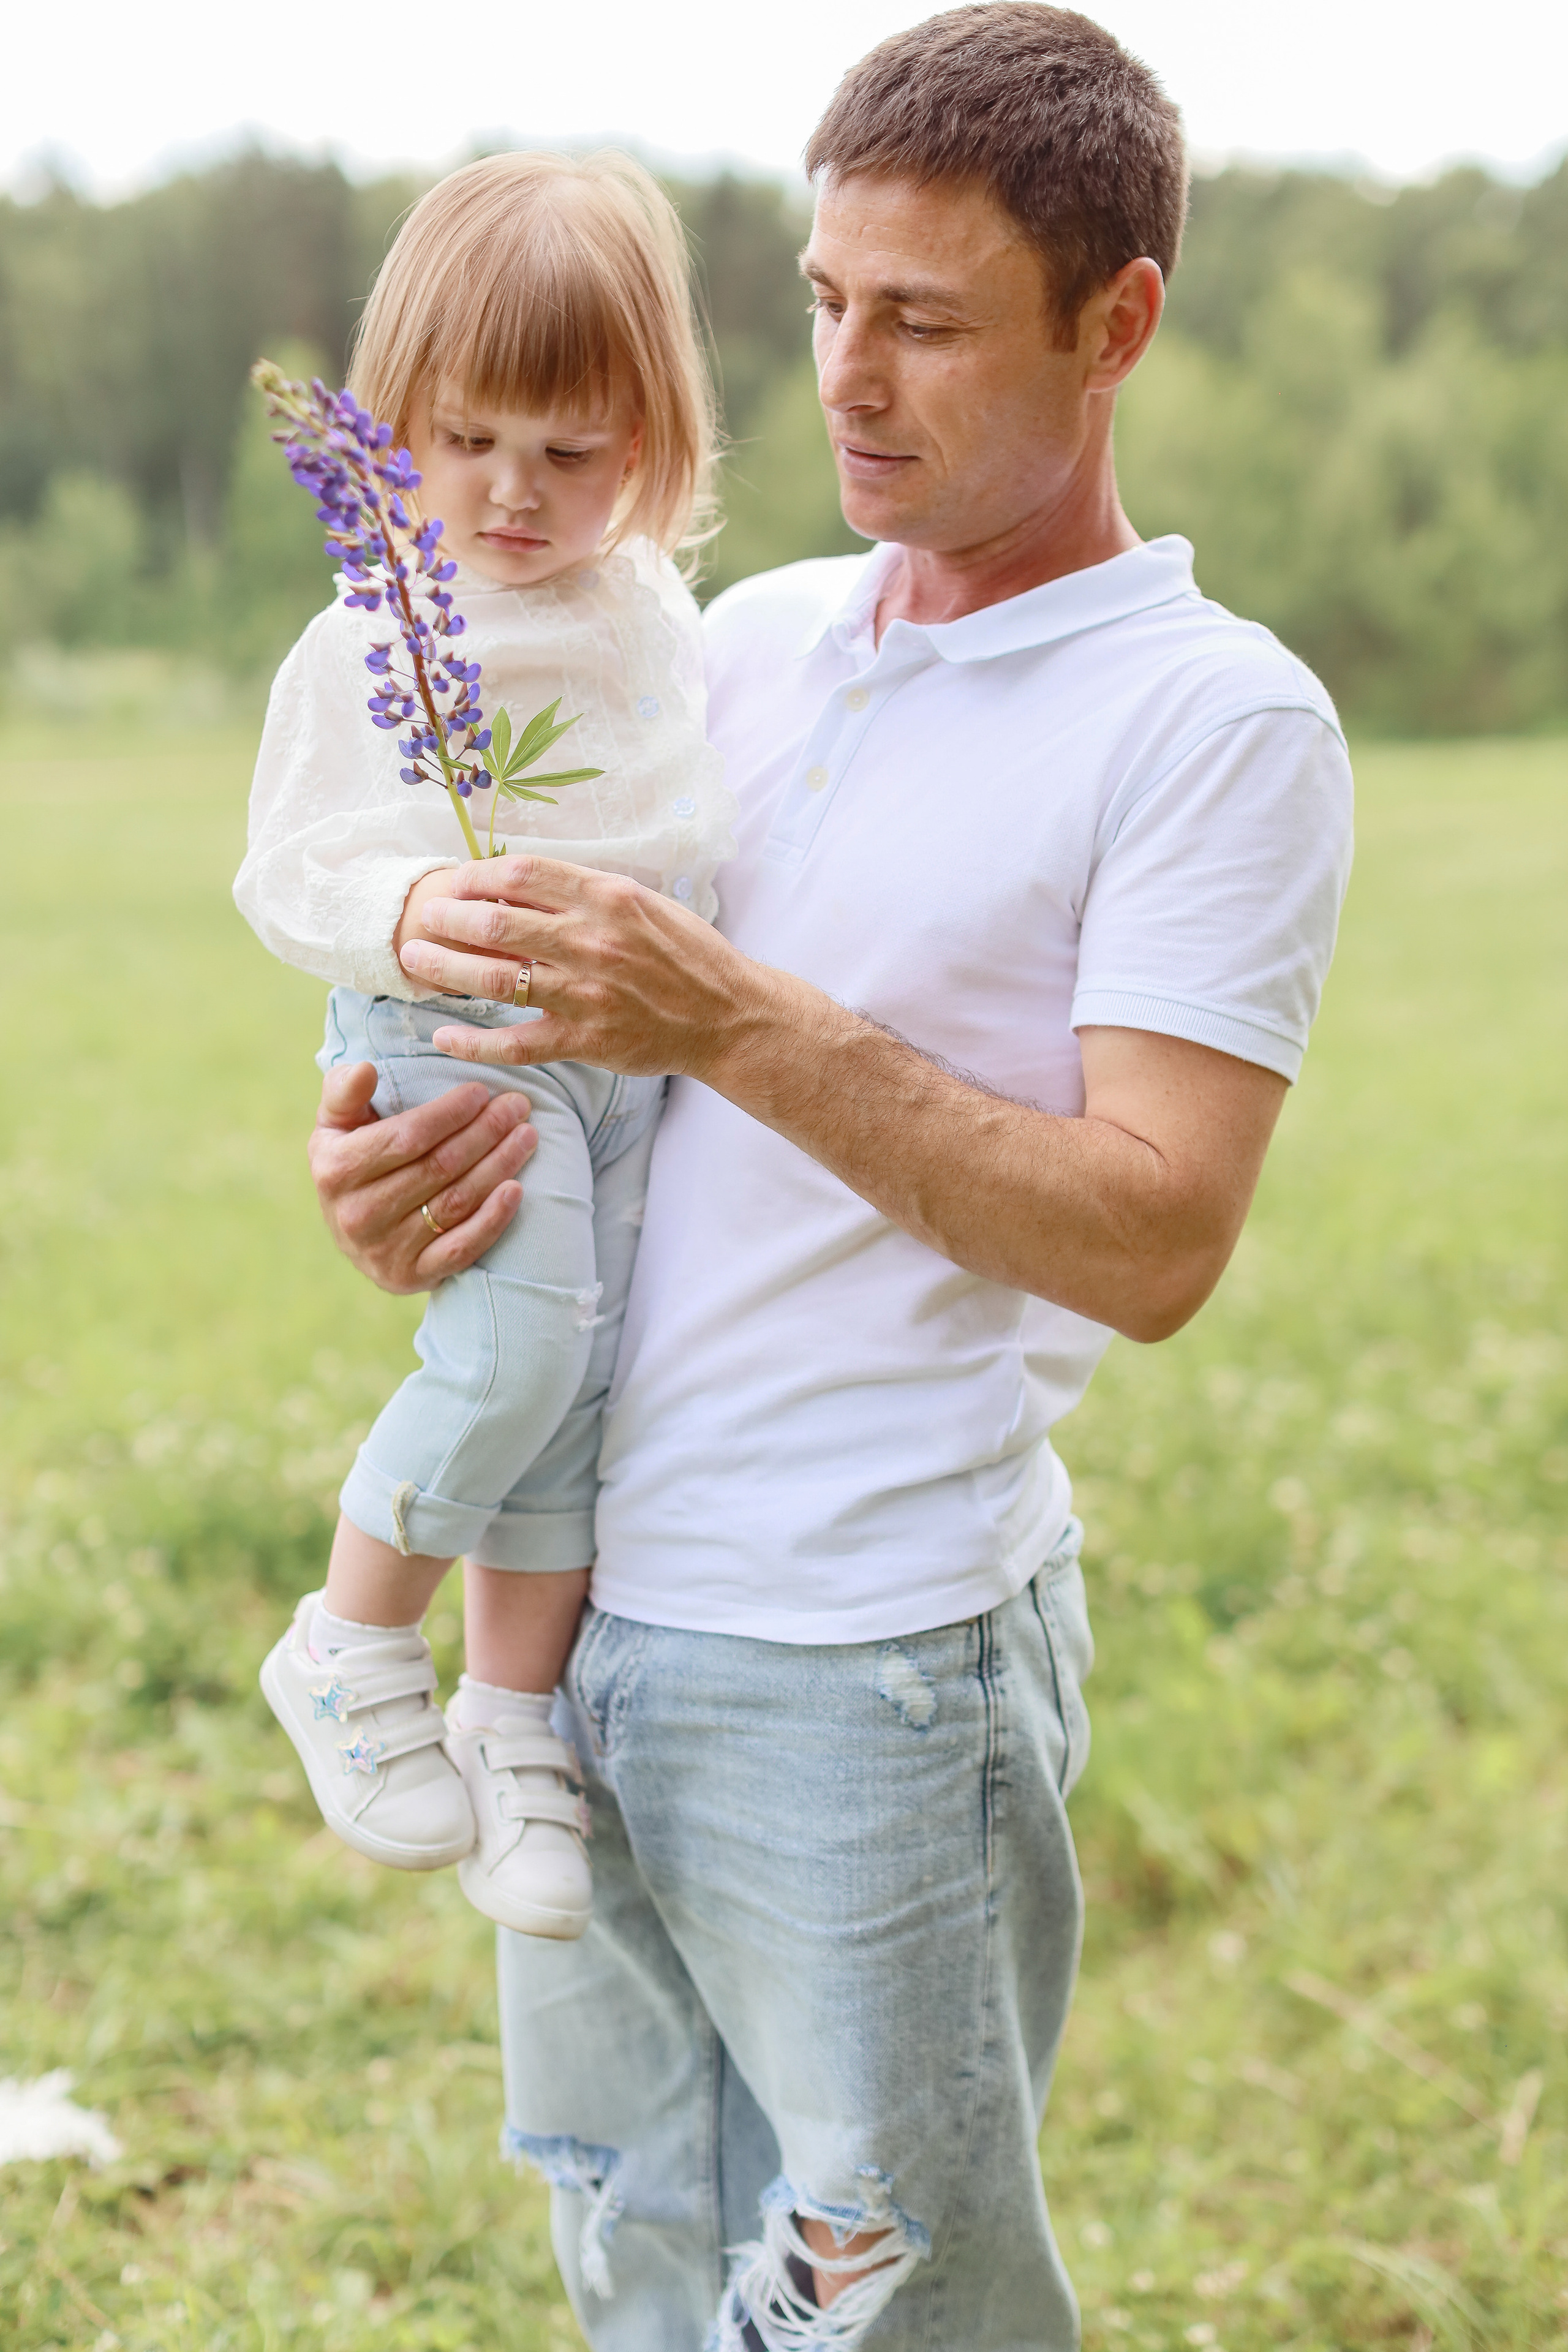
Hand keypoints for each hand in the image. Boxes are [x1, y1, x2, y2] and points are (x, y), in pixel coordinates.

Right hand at [309, 1060, 535, 1292]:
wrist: (349, 1231)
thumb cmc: (351, 1160)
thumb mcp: (335, 1124)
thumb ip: (345, 1091)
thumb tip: (365, 1069)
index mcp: (337, 1170)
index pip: (408, 1137)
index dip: (450, 1113)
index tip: (482, 1090)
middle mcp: (359, 1214)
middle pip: (439, 1167)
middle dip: (485, 1132)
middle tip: (518, 1106)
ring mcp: (386, 1250)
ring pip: (456, 1202)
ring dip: (499, 1166)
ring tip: (526, 1137)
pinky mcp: (412, 1276)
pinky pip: (462, 1248)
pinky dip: (493, 1219)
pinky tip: (517, 1189)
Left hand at [394, 855, 768, 1075]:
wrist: (728, 1016)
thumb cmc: (686, 956)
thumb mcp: (643, 904)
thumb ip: (587, 893)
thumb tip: (523, 882)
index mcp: (607, 898)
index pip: (522, 874)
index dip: (476, 874)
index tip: (456, 880)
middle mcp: (592, 942)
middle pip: (497, 922)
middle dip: (448, 917)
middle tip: (422, 917)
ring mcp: (586, 994)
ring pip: (497, 979)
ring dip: (446, 969)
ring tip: (413, 960)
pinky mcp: (585, 1040)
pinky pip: (517, 1042)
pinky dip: (476, 1042)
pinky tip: (444, 1036)